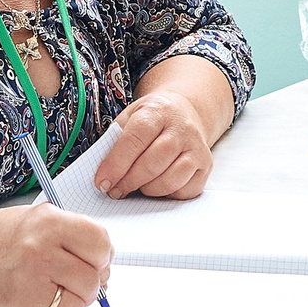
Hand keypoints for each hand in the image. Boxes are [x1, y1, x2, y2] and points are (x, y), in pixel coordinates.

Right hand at [0, 203, 111, 306]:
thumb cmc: (10, 239)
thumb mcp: (45, 218)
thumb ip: (80, 237)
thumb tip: (106, 270)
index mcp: (49, 225)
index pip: (100, 244)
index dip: (102, 256)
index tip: (93, 260)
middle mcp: (38, 254)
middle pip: (92, 281)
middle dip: (86, 283)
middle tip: (68, 278)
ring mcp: (27, 288)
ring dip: (68, 303)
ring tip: (48, 290)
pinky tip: (33, 301)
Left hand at [96, 88, 213, 198]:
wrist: (182, 112)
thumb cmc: (150, 120)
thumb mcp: (129, 118)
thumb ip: (115, 141)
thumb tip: (103, 175)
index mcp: (157, 111)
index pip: (135, 139)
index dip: (116, 164)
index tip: (101, 182)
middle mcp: (181, 128)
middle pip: (155, 161)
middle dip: (130, 181)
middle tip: (115, 191)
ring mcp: (197, 147)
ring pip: (172, 178)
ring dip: (148, 190)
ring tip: (136, 188)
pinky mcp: (206, 165)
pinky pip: (186, 190)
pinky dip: (168, 194)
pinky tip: (156, 187)